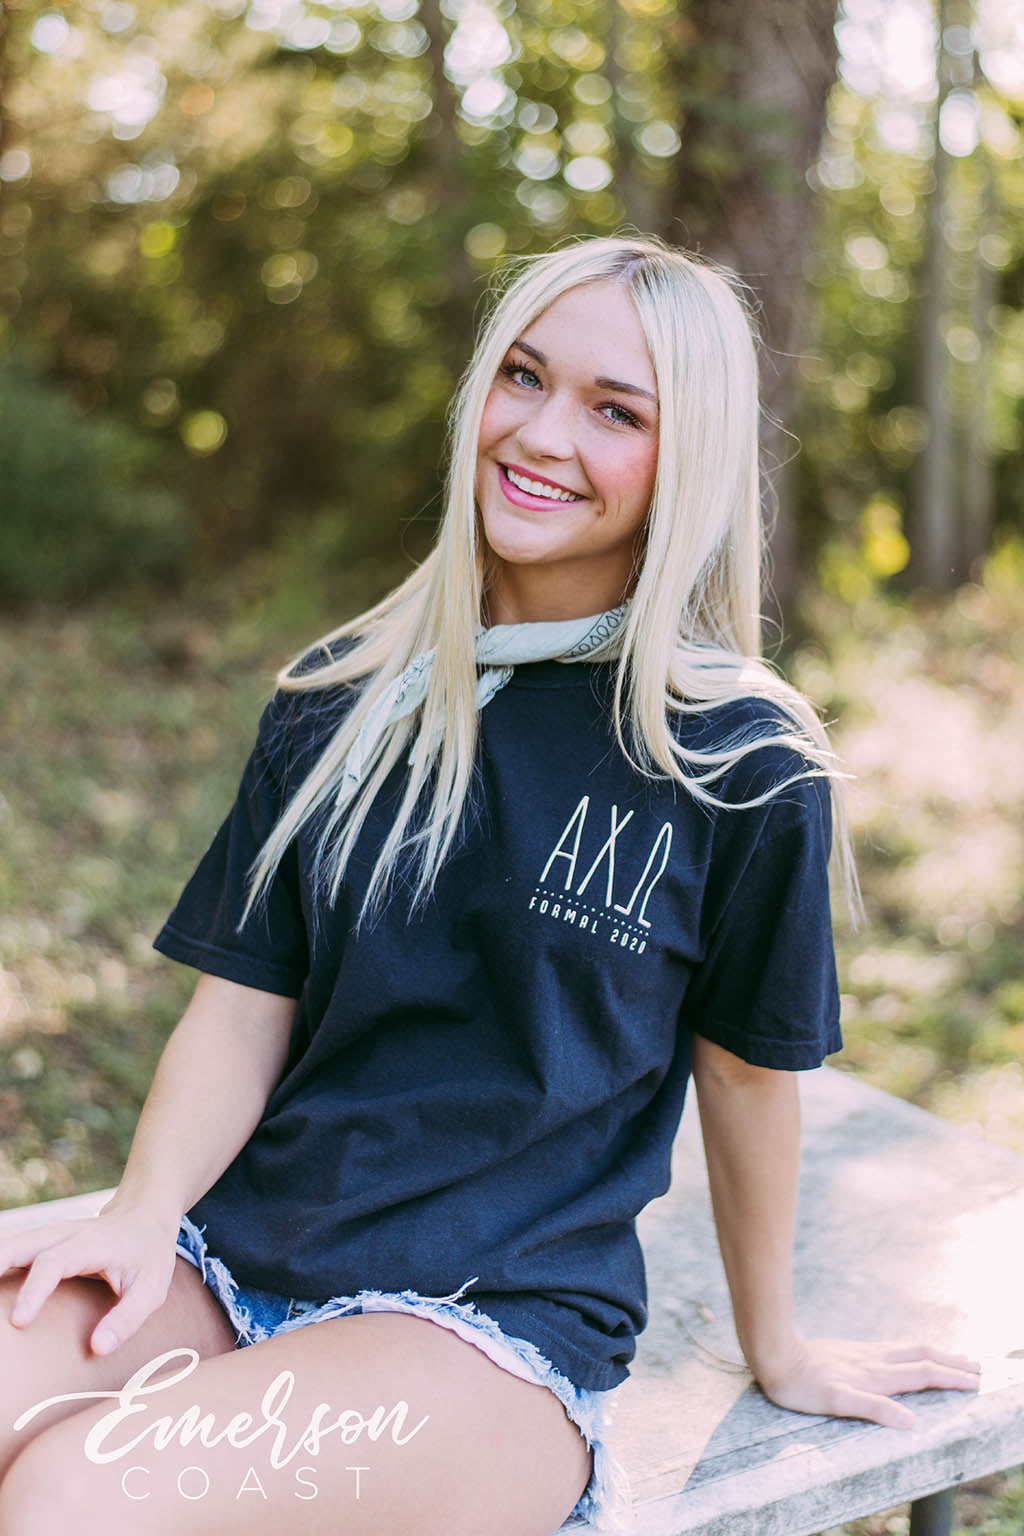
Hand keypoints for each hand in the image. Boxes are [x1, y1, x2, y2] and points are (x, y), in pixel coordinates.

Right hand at [0, 1204, 180, 1357]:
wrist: (144, 1218)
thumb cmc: (148, 1256)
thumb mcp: (152, 1288)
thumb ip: (128, 1318)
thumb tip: (98, 1348)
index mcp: (91, 1243)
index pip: (54, 1262)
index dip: (34, 1290)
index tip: (18, 1321)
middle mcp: (64, 1234)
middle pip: (21, 1243)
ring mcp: (49, 1235)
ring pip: (11, 1242)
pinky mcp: (40, 1243)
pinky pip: (11, 1249)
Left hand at [753, 1336, 981, 1427]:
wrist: (775, 1352)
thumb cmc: (802, 1385)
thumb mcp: (836, 1403)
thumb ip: (873, 1409)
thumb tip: (911, 1422)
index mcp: (875, 1376)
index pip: (922, 1374)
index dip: (950, 1377)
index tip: (975, 1380)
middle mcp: (874, 1361)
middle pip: (921, 1356)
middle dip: (950, 1362)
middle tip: (977, 1366)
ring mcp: (863, 1353)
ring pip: (907, 1349)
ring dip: (934, 1353)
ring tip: (951, 1357)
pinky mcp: (851, 1351)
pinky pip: (891, 1348)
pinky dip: (911, 1351)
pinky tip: (907, 1354)